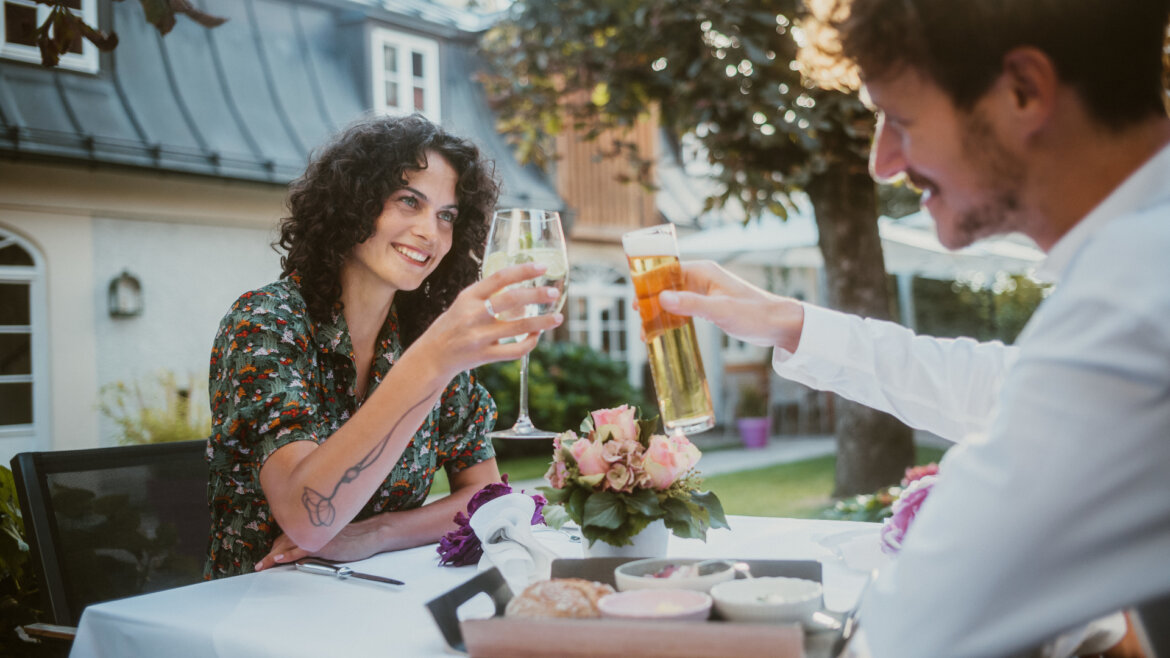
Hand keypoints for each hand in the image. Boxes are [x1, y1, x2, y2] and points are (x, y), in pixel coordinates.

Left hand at [255, 518, 385, 570]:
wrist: (370, 535)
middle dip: (271, 553)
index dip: (277, 547)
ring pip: (289, 544)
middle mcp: (312, 529)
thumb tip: (305, 550)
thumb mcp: (333, 539)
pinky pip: (301, 549)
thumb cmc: (355, 538)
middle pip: (285, 539)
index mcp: (313, 528)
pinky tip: (277, 558)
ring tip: (262, 565)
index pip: (289, 536)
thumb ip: (318, 541)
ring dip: (273, 556)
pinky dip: (287, 554)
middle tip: (259, 565)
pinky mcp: (322, 544)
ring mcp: (316, 536)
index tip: (268, 557)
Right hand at [414, 262, 562, 378]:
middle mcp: (474, 314)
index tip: (542, 268)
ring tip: (558, 318)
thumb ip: (488, 295)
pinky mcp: (484, 356)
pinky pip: (515, 350)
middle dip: (538, 294)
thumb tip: (522, 290)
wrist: (432, 355)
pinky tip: (537, 336)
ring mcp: (479, 337)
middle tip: (554, 293)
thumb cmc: (452, 325)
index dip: (524, 271)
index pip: (500, 277)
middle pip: (513, 300)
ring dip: (543, 322)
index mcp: (469, 296)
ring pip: (519, 327)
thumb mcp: (464, 303)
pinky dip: (530, 343)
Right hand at [655, 260, 804, 352]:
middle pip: (666, 286)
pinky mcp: (709, 306)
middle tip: (640, 322)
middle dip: (651, 303)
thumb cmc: (754, 314)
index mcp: (702, 272)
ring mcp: (705, 293)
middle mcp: (701, 279)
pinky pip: (684, 310)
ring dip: (660, 314)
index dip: (648, 285)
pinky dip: (672, 319)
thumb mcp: (720, 310)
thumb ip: (691, 304)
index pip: (666, 271)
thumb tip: (660, 298)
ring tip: (647, 333)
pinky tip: (664, 333)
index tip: (636, 302)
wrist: (778, 324)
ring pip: (673, 300)